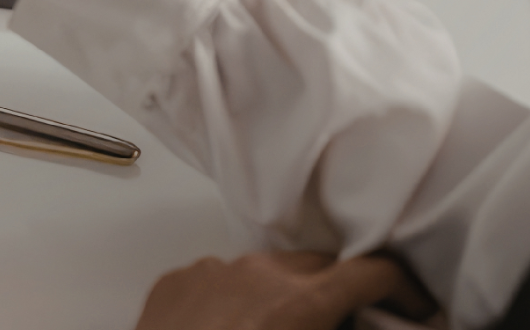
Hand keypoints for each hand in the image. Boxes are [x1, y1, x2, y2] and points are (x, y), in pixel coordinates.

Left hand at [135, 251, 434, 329]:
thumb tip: (363, 326)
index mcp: (301, 300)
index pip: (371, 270)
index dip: (402, 288)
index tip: (412, 307)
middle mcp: (257, 272)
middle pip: (319, 265)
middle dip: (340, 289)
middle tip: (348, 322)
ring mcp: (212, 269)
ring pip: (266, 269)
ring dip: (285, 292)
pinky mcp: (177, 277)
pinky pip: (220, 276)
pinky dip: (237, 295)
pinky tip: (233, 329)